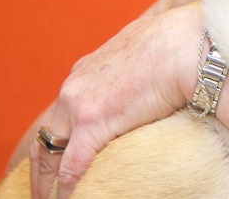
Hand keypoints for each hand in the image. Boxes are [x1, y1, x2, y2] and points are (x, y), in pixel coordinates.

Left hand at [26, 0, 208, 198]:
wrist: (186, 45)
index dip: (59, 136)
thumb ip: (137, 64)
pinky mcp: (93, 123)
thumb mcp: (145, 48)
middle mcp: (74, 87)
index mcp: (86, 70)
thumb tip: (157, 72)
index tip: (60, 154)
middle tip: (43, 188)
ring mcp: (79, 105)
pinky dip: (67, 187)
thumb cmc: (178, 44)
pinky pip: (72, 166)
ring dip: (46, 180)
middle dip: (42, 164)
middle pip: (47, 133)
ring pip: (48, 152)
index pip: (62, 111)